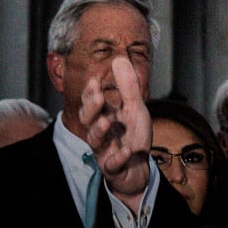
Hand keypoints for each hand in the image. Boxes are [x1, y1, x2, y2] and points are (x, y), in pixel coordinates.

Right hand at [81, 56, 151, 212]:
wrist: (138, 168)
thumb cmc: (132, 136)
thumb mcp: (135, 108)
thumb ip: (128, 86)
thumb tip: (119, 58)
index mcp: (104, 116)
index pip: (92, 103)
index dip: (91, 92)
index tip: (95, 80)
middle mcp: (101, 133)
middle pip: (88, 120)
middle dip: (91, 108)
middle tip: (99, 97)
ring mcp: (105, 151)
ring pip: (96, 141)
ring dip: (99, 131)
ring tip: (107, 121)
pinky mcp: (113, 168)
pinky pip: (113, 165)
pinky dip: (119, 158)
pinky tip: (127, 151)